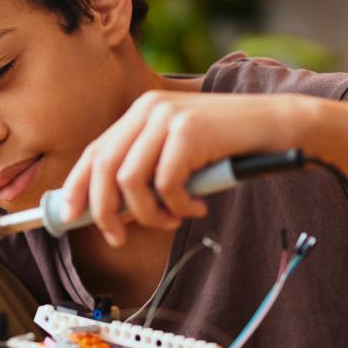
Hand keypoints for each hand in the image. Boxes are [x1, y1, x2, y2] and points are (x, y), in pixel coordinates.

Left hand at [63, 91, 311, 244]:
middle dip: (104, 211)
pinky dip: (177, 206)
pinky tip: (196, 206)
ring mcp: (168, 118)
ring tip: (171, 220)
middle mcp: (149, 110)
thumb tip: (111, 212)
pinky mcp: (189, 131)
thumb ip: (147, 172)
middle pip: (104, 168)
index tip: (69, 215)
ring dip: (147, 213)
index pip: (95, 152)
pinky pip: (165, 185)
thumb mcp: (179, 155)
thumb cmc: (228, 147)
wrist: (278, 127)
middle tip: (117, 237)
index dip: (77, 186)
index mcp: (141, 113)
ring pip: (130, 181)